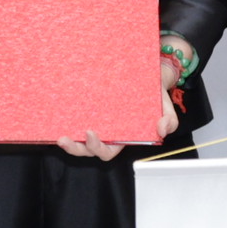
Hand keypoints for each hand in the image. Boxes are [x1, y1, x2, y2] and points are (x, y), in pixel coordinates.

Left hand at [60, 36, 196, 162]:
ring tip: (58, 134)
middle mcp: (106, 132)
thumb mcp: (166, 109)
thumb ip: (168, 121)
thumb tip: (160, 130)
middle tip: (65, 139)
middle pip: (86, 149)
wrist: (151, 75)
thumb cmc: (156, 96)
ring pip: (77, 138)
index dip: (96, 147)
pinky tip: (57, 113)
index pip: (106, 152)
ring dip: (67, 140)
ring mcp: (96, 121)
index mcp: (122, 138)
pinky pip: (75, 118)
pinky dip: (65, 119)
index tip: (90, 133)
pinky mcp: (89, 108)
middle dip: (75, 148)